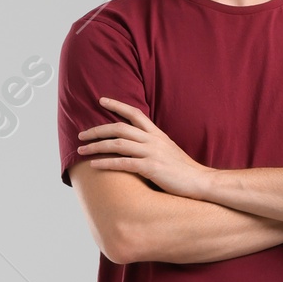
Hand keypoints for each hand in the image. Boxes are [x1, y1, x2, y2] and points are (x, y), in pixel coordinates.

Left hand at [76, 98, 207, 196]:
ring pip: (118, 144)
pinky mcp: (151, 168)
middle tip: (81, 134)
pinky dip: (106, 163)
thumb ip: (153, 144)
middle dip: (97, 130)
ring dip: (96, 146)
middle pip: (119, 128)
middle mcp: (153, 140)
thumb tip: (138, 145)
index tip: (101, 100)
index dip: (117, 105)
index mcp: (157, 134)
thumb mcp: (169, 150)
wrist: (201, 181)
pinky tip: (94, 166)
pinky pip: (123, 163)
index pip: (135, 113)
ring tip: (82, 150)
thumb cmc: (183, 170)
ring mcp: (152, 153)